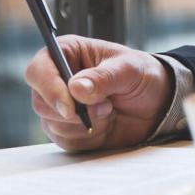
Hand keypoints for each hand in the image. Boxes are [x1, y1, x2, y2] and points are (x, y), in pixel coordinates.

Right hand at [24, 35, 171, 151]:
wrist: (157, 105)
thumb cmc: (143, 76)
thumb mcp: (130, 70)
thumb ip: (104, 78)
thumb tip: (75, 89)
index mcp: (67, 53)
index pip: (37, 71)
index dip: (48, 89)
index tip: (69, 107)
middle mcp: (58, 79)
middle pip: (40, 102)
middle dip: (73, 112)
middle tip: (106, 106)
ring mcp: (60, 106)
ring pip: (51, 125)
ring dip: (85, 124)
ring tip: (109, 110)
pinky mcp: (68, 129)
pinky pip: (65, 141)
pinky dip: (88, 137)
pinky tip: (106, 125)